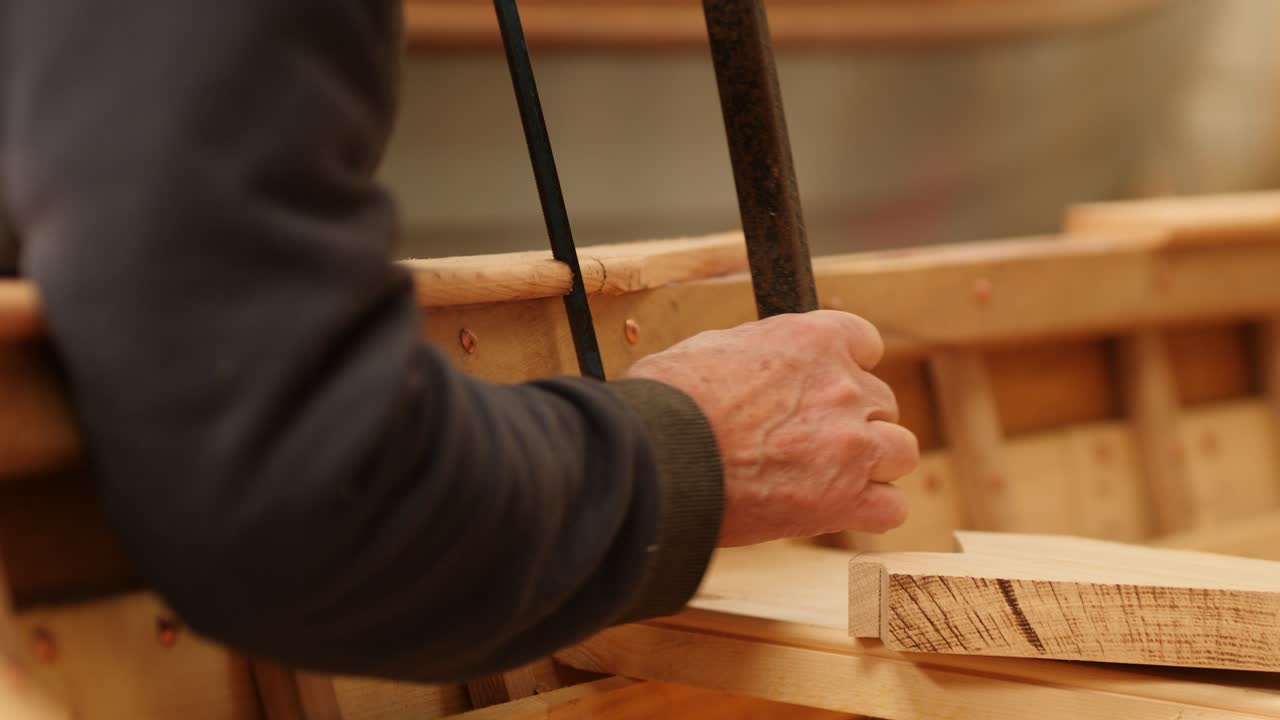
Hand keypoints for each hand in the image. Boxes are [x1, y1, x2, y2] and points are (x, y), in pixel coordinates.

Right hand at [627, 311, 917, 545]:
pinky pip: (891, 507)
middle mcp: (843, 387)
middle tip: (814, 440)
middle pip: (882, 402)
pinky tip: (842, 509)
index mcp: (813, 340)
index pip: (864, 342)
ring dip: (874, 462)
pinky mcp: (844, 499)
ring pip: (900, 450)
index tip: (828, 386)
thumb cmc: (670, 401)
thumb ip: (759, 354)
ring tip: (833, 476)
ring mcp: (851, 444)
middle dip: (854, 420)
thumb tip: (758, 365)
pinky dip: (872, 510)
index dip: (847, 366)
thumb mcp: (714, 348)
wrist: (660, 457)